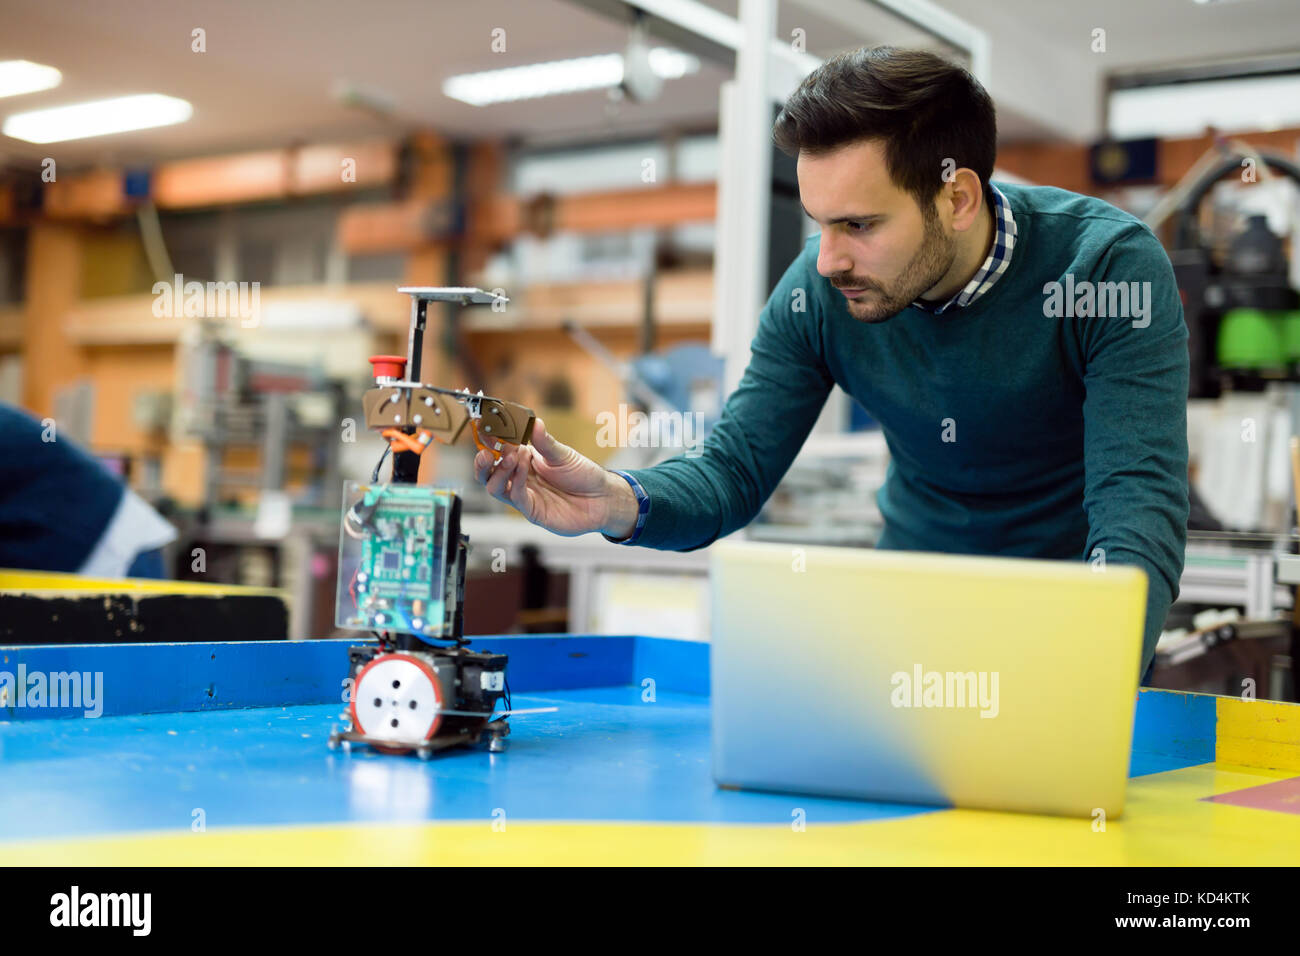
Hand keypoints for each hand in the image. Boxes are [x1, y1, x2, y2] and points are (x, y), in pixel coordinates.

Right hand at [473, 418, 637, 537]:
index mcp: (524, 460)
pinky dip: (516, 482)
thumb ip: (545, 442)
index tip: (483, 428)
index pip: (498, 450)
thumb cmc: (583, 475)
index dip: (488, 441)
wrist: (602, 499)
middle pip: (489, 472)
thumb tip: (535, 423)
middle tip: (486, 450)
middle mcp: (520, 478)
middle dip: (483, 461)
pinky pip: (516, 497)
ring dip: (499, 471)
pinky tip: (523, 469)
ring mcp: (524, 495)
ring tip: (510, 456)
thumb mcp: (563, 454)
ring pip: (496, 486)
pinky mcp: (532, 510)